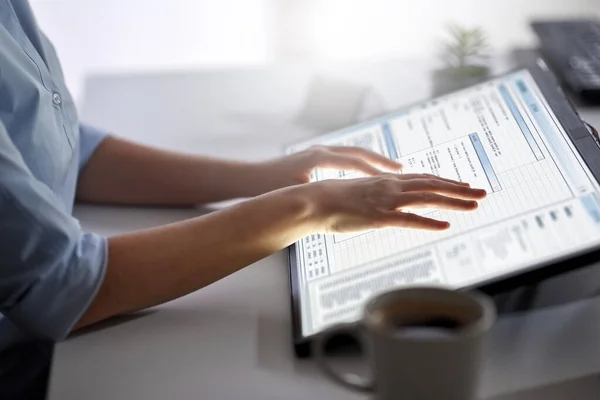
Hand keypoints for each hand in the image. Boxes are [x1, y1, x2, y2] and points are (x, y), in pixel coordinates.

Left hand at [256, 145, 401, 192]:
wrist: (249, 178)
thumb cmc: (269, 186)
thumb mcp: (294, 191)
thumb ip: (314, 195)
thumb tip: (332, 202)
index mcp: (318, 157)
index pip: (354, 162)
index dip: (375, 170)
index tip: (394, 177)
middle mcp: (321, 150)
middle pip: (358, 152)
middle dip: (380, 161)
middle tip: (400, 169)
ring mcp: (318, 152)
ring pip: (353, 153)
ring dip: (372, 161)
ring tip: (390, 170)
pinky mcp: (315, 158)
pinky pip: (344, 158)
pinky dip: (359, 164)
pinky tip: (367, 175)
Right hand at [308, 173, 486, 232]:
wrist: (314, 201)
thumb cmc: (331, 198)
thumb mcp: (359, 192)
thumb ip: (376, 194)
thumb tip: (386, 200)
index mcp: (386, 180)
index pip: (423, 179)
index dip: (446, 182)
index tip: (463, 184)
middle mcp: (390, 187)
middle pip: (432, 186)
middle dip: (460, 189)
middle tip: (483, 192)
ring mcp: (386, 201)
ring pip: (427, 199)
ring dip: (453, 202)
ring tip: (474, 206)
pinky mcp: (378, 217)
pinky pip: (408, 220)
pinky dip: (428, 222)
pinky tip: (445, 226)